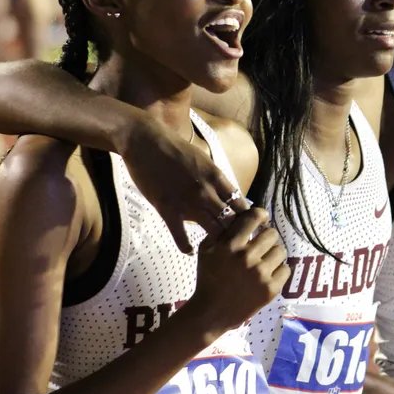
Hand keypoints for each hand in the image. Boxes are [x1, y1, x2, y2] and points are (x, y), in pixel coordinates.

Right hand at [115, 115, 248, 253]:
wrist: (146, 142)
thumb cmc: (175, 149)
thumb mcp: (204, 161)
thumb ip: (216, 180)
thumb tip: (229, 196)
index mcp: (218, 178)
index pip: (242, 205)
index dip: (247, 220)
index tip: (246, 230)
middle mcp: (207, 191)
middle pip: (231, 222)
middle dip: (236, 236)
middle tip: (236, 247)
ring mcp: (188, 202)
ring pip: (212, 230)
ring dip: (215, 242)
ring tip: (216, 251)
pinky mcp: (167, 209)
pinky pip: (181, 236)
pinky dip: (187, 247)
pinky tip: (190, 251)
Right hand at [189, 208, 289, 332]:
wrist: (210, 312)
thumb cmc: (208, 278)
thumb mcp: (207, 250)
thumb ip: (222, 231)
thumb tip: (241, 215)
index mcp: (230, 245)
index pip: (254, 217)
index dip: (260, 215)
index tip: (261, 219)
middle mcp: (247, 257)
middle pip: (272, 233)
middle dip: (267, 237)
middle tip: (262, 245)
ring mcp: (260, 274)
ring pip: (281, 251)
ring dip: (274, 254)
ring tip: (265, 260)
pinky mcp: (270, 289)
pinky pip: (286, 269)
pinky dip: (279, 270)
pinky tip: (269, 274)